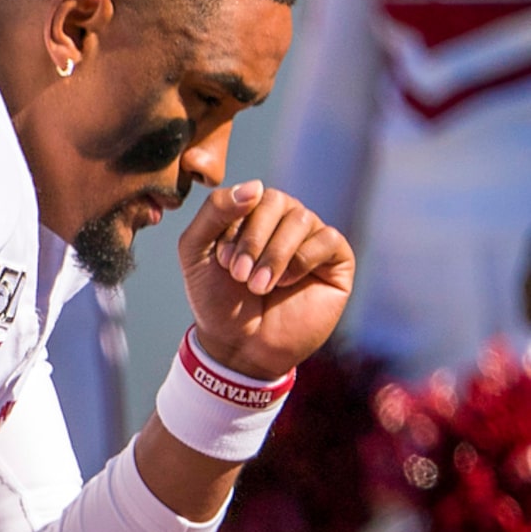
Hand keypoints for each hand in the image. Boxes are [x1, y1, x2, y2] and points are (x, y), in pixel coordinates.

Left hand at [178, 180, 354, 380]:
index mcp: (252, 214)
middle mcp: (284, 220)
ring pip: (302, 219)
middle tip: (239, 276)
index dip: (235, 229)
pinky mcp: (335, 259)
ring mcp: (311, 238)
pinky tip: (286, 283)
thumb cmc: (216, 299)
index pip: (250, 195)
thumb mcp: (196, 252)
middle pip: (277, 202)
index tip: (221, 263)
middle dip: (254, 241)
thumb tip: (256, 186)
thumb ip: (214, 212)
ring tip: (259, 286)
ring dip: (275, 255)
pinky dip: (302, 262)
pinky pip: (328, 239)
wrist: (239, 345)